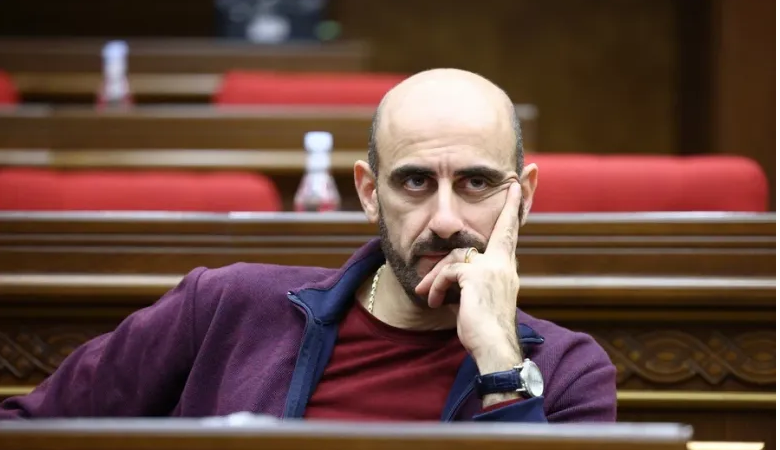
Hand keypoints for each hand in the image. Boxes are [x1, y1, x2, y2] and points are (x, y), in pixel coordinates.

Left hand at [414, 182, 522, 374]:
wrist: (494, 349)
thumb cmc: (484, 332)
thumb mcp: (480, 301)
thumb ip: (473, 281)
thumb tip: (455, 273)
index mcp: (506, 270)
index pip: (510, 235)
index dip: (513, 210)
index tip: (517, 186)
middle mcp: (504, 265)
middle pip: (501, 231)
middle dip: (510, 208)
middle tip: (516, 184)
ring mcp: (492, 269)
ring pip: (457, 255)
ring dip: (437, 274)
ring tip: (426, 292)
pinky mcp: (475, 276)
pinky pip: (447, 271)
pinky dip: (435, 286)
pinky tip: (433, 302)